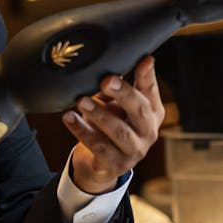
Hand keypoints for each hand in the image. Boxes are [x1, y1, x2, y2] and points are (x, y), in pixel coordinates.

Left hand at [63, 56, 164, 194]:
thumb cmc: (111, 125)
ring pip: (119, 131)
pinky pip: (99, 147)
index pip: (151, 91)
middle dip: (123, 94)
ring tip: (82, 101)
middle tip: (106, 80)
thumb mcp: (117, 103)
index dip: (148, 76)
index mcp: (152, 113)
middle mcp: (148, 132)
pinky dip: (83, 131)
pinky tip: (70, 118)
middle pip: (140, 111)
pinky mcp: (115, 165)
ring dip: (100, 114)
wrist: (100, 163)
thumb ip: (120, 83)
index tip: (143, 60)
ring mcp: (134, 151)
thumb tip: (119, 57)